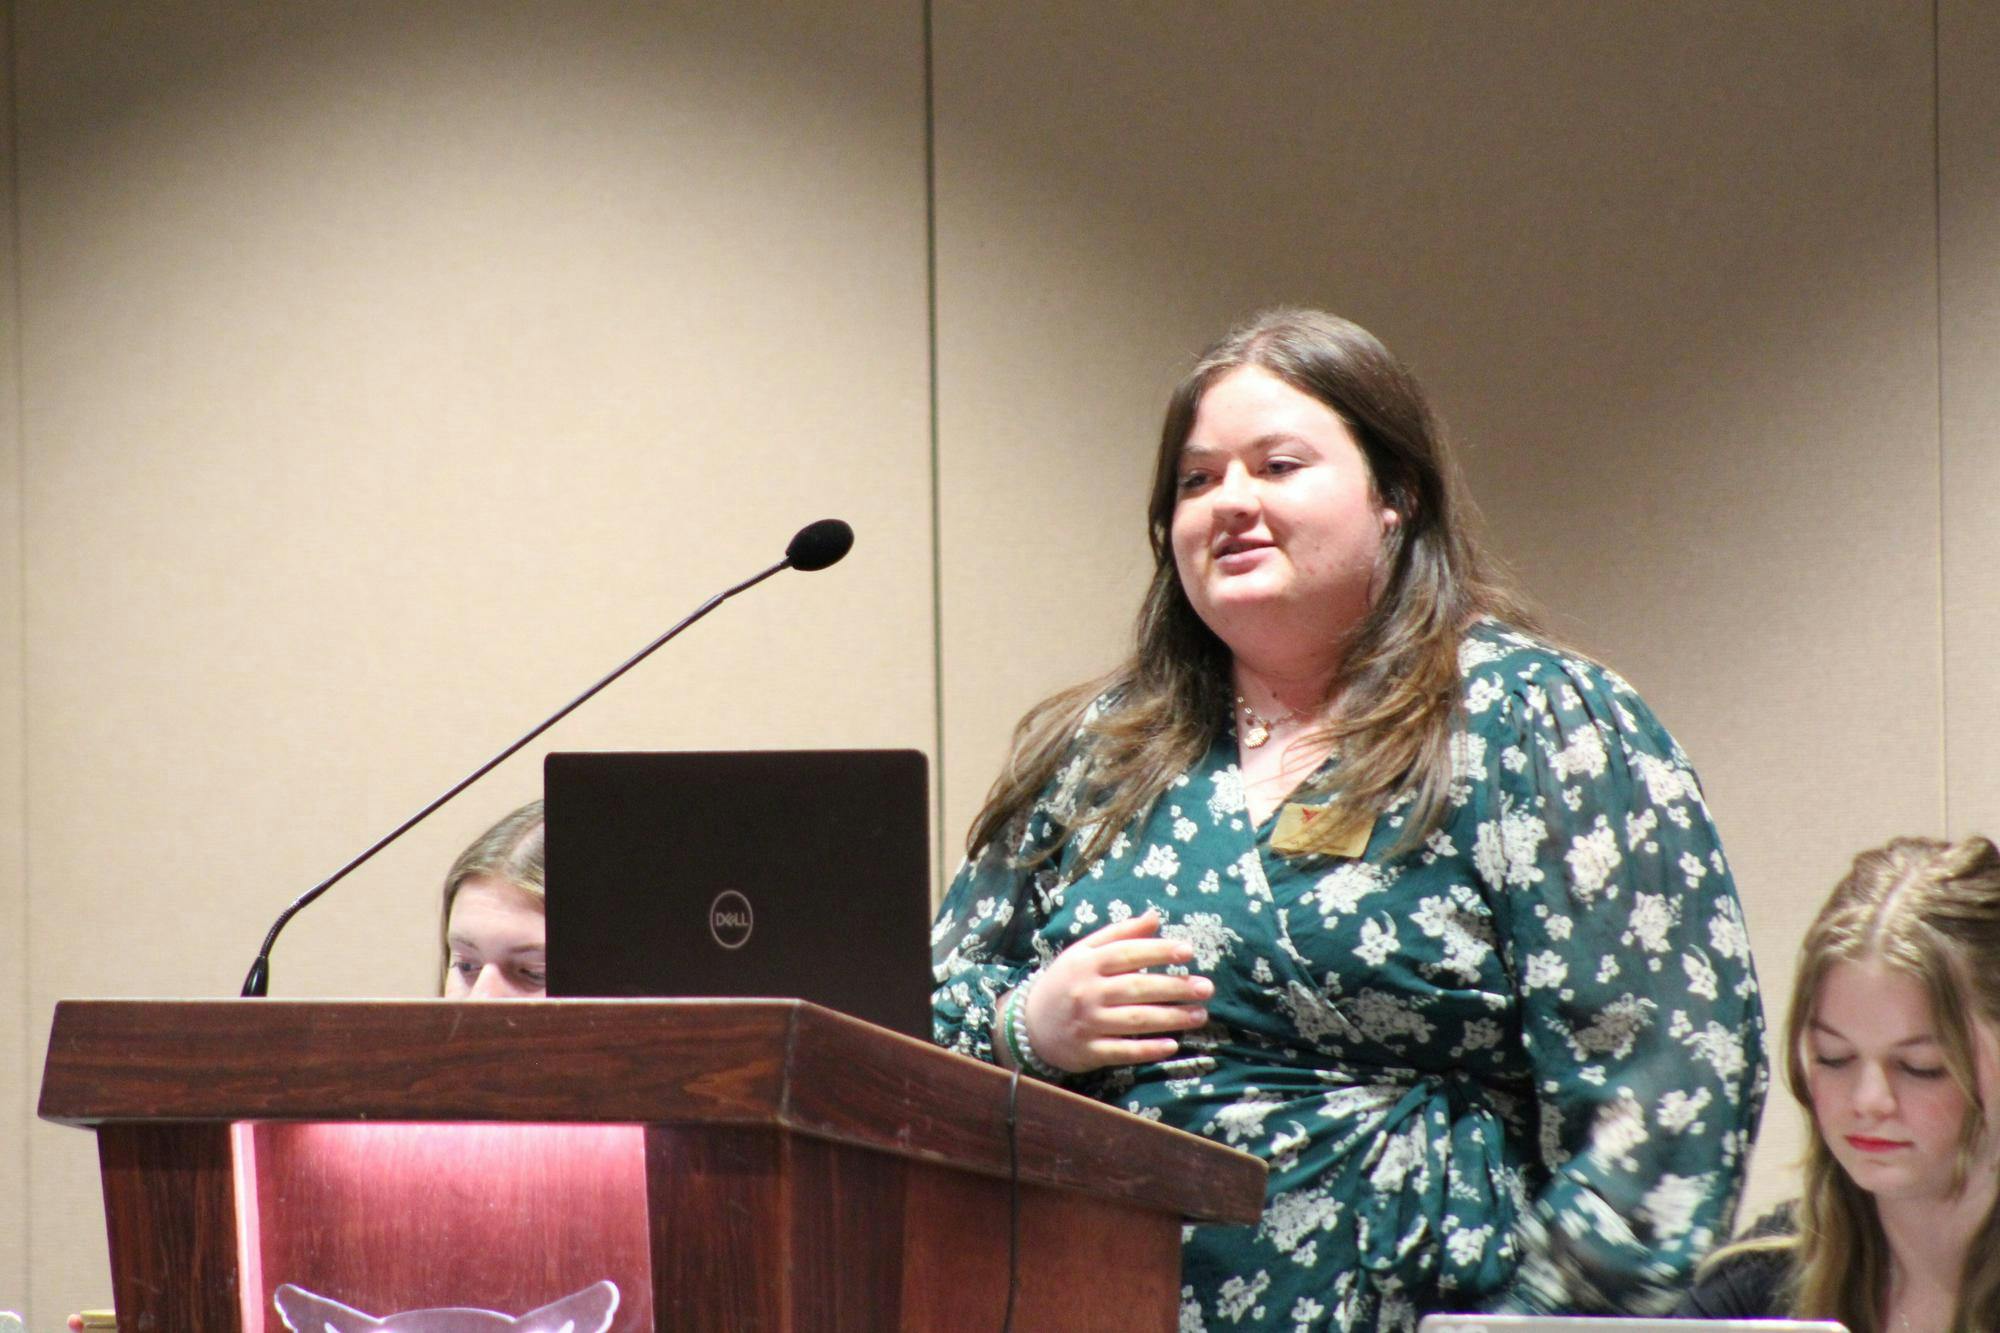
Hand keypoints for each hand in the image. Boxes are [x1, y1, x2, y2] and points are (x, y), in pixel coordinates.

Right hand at [1021, 909, 1211, 1072]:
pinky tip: (1172, 1045)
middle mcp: (1088, 992)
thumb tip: (1154, 917)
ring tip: (1199, 1015)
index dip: (1159, 951)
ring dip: (1170, 1018)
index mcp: (1088, 963)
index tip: (1188, 952)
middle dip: (1174, 988)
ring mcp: (1088, 1023)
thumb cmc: (1066, 981)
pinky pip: (1123, 1051)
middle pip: (1137, 988)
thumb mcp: (1085, 951)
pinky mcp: (1089, 1051)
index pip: (1127, 953)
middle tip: (1206, 988)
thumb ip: (1119, 934)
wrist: (1029, 1024)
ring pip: (1135, 1020)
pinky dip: (1147, 1050)